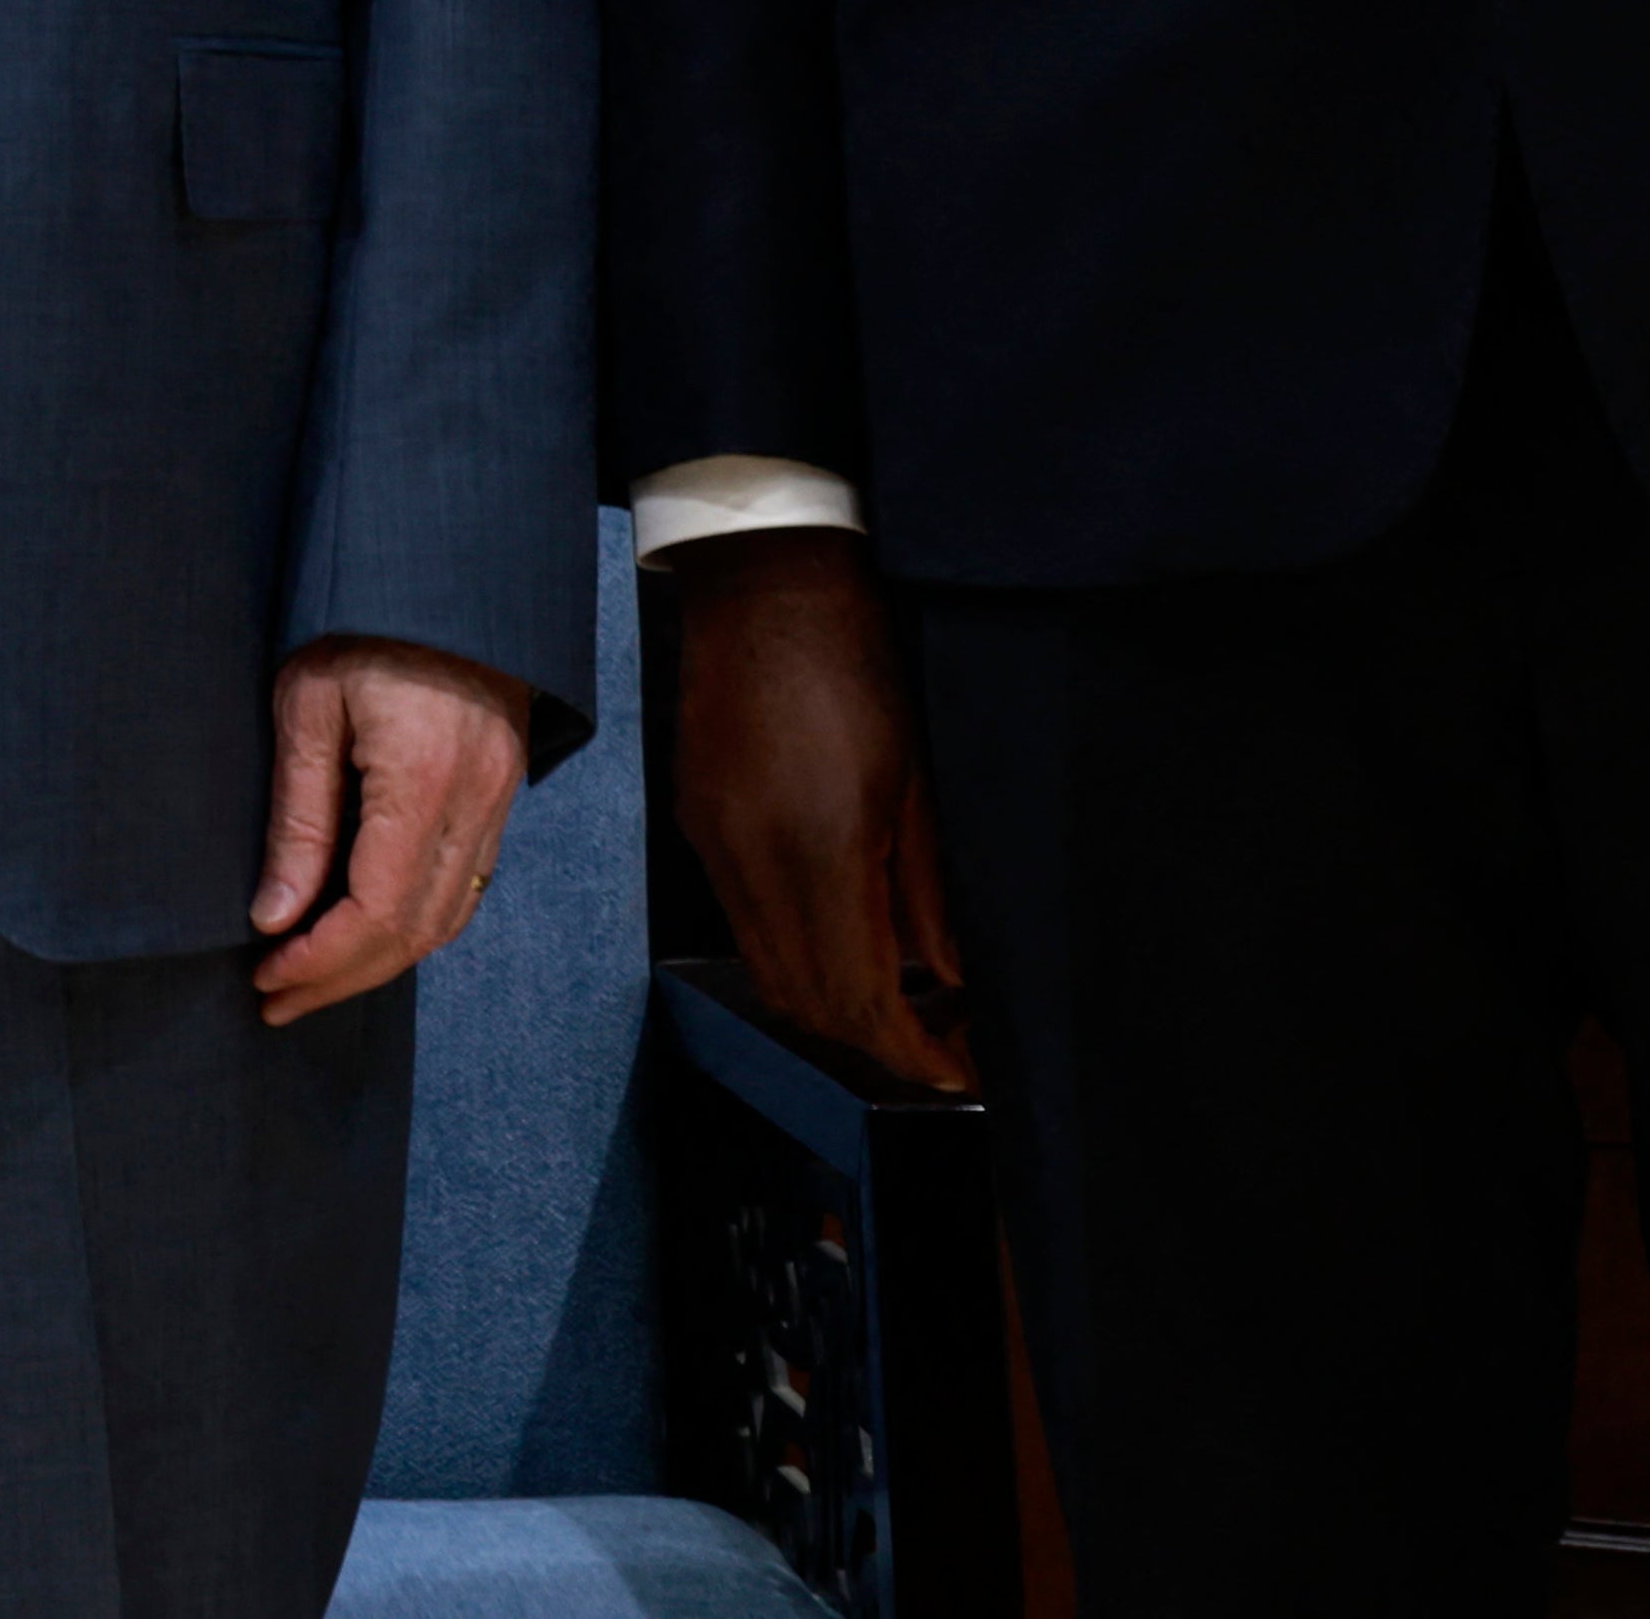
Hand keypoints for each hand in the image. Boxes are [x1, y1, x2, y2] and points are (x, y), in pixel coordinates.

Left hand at [252, 636, 534, 1027]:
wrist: (443, 567)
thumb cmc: (360, 621)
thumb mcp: (307, 705)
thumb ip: (298, 818)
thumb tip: (274, 916)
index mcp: (423, 780)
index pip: (376, 912)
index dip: (319, 961)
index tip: (265, 978)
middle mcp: (475, 802)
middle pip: (415, 932)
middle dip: (342, 978)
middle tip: (275, 998)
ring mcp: (497, 800)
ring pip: (447, 918)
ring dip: (379, 961)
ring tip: (310, 977)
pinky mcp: (500, 792)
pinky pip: (466, 886)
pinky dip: (415, 924)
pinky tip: (365, 931)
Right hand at [668, 526, 973, 1091]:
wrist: (765, 577)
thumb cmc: (856, 657)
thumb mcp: (919, 776)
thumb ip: (930, 887)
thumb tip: (948, 976)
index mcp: (818, 843)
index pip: (857, 995)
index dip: (907, 1051)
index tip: (953, 1072)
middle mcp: (751, 855)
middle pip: (804, 1001)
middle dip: (872, 1040)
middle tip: (937, 1041)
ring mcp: (714, 839)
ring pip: (766, 968)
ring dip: (829, 1000)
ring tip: (896, 992)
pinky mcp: (696, 817)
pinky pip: (742, 916)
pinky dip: (792, 947)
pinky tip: (841, 926)